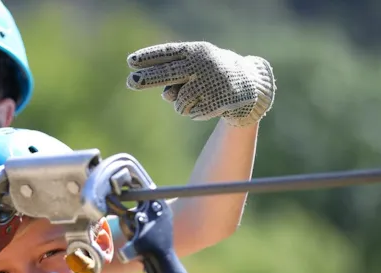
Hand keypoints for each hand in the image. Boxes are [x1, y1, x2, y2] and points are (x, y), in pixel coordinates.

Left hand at [126, 41, 275, 126]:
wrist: (250, 83)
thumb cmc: (215, 74)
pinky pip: (192, 113)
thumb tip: (165, 95)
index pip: (168, 53)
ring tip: (196, 99)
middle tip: (130, 82)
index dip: (149, 57)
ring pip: (178, 102)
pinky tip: (208, 104)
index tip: (130, 62)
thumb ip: (177, 78)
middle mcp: (202, 64)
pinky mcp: (217, 100)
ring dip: (181, 106)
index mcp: (196, 51)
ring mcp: (209, 81)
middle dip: (147, 79)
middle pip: (168, 73)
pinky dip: (196, 113)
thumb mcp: (196, 69)